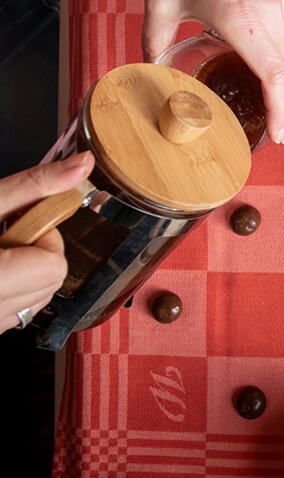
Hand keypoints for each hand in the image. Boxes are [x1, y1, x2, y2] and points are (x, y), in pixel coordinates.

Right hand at [0, 152, 94, 333]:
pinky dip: (8, 289)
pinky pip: (14, 311)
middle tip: (0, 234)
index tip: (20, 221)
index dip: (42, 237)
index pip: (53, 266)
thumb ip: (31, 186)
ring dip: (23, 271)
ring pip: (36, 298)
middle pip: (51, 282)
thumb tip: (81, 166)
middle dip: (34, 252)